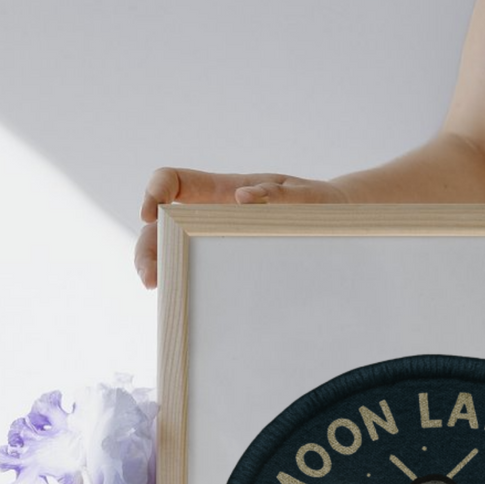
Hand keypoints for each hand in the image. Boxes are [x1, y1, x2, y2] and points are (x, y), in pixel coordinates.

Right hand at [133, 168, 347, 287]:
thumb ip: (279, 195)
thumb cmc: (319, 206)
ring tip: (162, 293)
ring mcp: (213, 240)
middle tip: (151, 279)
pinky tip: (182, 303)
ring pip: (171, 251)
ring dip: (159, 271)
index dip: (154, 191)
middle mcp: (209, 215)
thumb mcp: (305, 197)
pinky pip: (194, 271)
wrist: (336, 225)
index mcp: (222, 190)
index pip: (173, 180)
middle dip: (148, 249)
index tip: (151, 214)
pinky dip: (182, 285)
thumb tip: (243, 198)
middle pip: (160, 225)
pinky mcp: (223, 263)